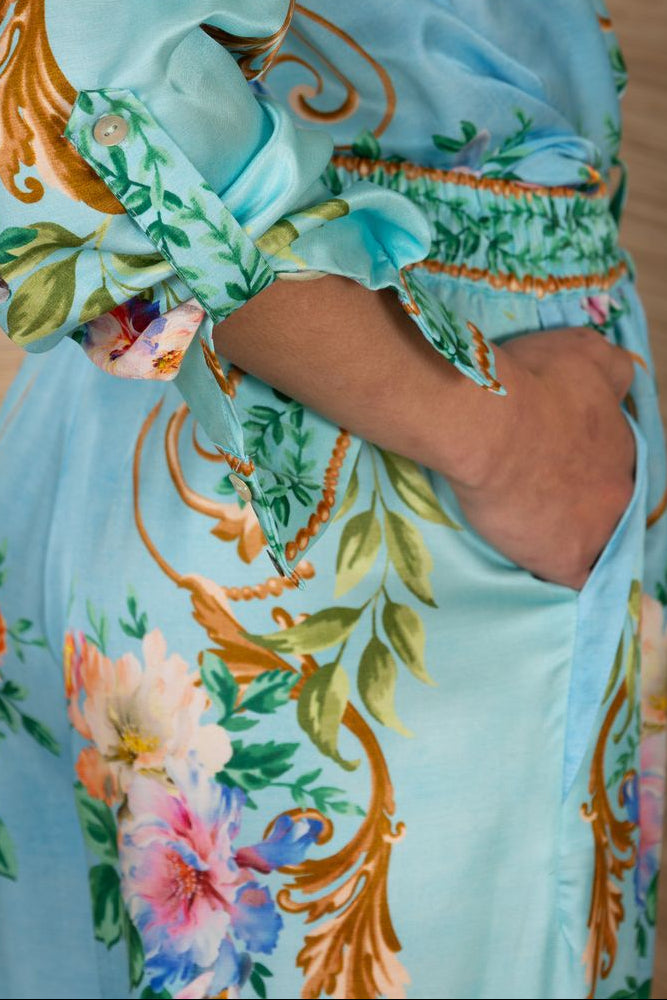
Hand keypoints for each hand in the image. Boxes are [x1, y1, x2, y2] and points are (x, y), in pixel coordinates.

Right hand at [450, 327, 635, 589]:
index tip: (561, 463)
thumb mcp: (582, 352)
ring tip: (542, 535)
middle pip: (610, 503)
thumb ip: (609, 368)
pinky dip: (562, 575)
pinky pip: (576, 580)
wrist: (487, 424)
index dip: (587, 465)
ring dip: (578, 540)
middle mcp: (620, 487)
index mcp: (622, 442)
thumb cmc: (531, 382)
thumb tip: (621, 382)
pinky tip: (546, 569)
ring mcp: (597, 529)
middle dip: (586, 501)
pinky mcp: (565, 560)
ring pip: (598, 544)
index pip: (614, 461)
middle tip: (544, 496)